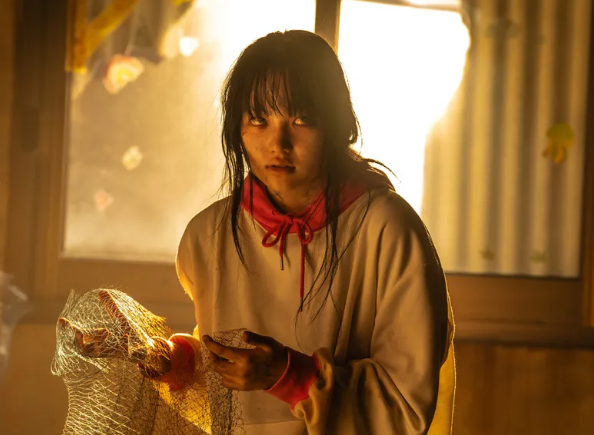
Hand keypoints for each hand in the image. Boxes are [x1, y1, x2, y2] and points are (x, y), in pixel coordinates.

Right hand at [58, 290, 173, 376]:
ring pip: (99, 353)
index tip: (61, 320)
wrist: (147, 348)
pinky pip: (124, 352)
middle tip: (77, 331)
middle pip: (83, 350)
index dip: (69, 330)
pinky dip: (124, 342)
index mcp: (98, 341)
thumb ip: (111, 307)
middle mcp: (103, 349)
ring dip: (100, 341)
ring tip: (106, 330)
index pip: (79, 337)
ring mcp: (115, 353)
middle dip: (78, 342)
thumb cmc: (130, 334)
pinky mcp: (127, 356)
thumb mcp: (120, 318)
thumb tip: (101, 292)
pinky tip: (125, 334)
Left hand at [203, 331, 287, 390]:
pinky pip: (226, 383)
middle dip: (211, 355)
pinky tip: (227, 369)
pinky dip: (223, 376)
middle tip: (212, 349)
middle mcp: (240, 371)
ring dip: (217, 365)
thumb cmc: (275, 354)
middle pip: (217, 365)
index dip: (211, 344)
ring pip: (220, 374)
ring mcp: (240, 382)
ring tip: (220, 358)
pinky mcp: (242, 388)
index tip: (205, 338)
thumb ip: (254, 338)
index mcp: (245, 358)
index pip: (222, 351)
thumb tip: (243, 334)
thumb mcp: (267, 343)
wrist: (284, 373)